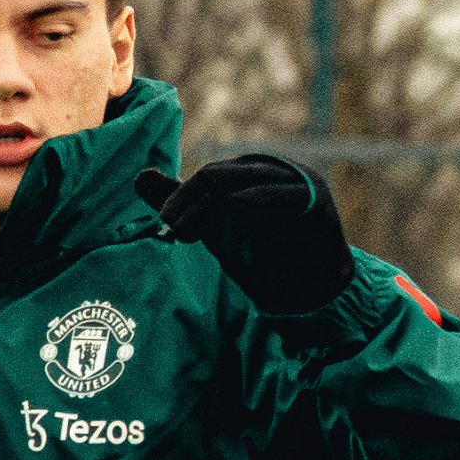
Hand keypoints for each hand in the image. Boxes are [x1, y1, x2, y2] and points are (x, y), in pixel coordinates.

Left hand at [136, 154, 351, 314]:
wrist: (309, 288)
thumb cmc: (264, 255)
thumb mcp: (216, 229)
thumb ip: (185, 202)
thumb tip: (140, 175)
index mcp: (253, 172)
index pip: (211, 175)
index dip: (184, 197)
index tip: (169, 224)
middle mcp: (276, 171)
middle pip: (223, 177)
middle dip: (194, 204)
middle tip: (177, 231)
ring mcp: (300, 183)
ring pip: (249, 183)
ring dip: (217, 208)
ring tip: (198, 233)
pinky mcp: (318, 201)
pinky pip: (288, 195)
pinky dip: (261, 201)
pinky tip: (236, 213)